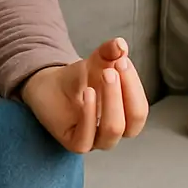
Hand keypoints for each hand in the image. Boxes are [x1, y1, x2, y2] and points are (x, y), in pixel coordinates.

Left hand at [19, 37, 148, 152]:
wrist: (48, 87)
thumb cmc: (77, 79)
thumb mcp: (94, 64)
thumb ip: (108, 54)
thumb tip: (120, 44)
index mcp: (125, 117)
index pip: (140, 108)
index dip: (134, 86)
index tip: (123, 61)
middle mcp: (114, 132)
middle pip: (133, 122)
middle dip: (125, 94)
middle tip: (112, 70)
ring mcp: (95, 140)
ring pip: (113, 131)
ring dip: (111, 103)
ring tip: (103, 75)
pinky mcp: (75, 143)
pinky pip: (87, 138)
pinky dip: (90, 115)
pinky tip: (88, 93)